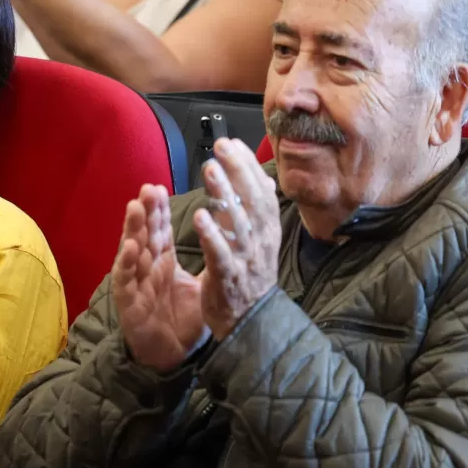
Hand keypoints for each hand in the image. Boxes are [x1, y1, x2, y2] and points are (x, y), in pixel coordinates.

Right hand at [111, 184, 206, 371]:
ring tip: (136, 207)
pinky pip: (126, 280)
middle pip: (146, 233)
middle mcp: (147, 266)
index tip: (160, 187)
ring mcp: (136, 282)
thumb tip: (231, 236)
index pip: (161, 229)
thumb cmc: (184, 319)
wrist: (173, 355)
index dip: (160, 209)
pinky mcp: (128, 302)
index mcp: (163, 260)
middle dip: (147, 210)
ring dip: (133, 229)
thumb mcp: (202, 286)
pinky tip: (130, 247)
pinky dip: (126, 263)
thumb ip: (211, 261)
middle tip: (149, 188)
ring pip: (132, 250)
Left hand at [193, 139, 281, 339]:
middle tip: (221, 147)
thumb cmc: (252, 276)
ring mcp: (246, 260)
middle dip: (237, 171)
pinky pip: (222, 254)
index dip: (248, 166)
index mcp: (267, 231)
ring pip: (238, 223)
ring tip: (210, 170)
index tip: (233, 143)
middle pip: (252, 200)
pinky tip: (200, 216)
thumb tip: (260, 177)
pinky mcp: (229, 279)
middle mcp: (261, 242)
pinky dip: (213, 235)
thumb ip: (259, 210)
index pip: (262, 191)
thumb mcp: (262, 241)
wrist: (253, 324)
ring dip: (225, 194)